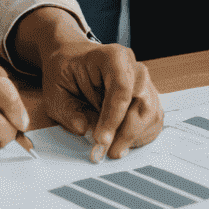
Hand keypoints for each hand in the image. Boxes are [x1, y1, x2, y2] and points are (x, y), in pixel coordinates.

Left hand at [40, 37, 162, 162]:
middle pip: (143, 100)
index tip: (101, 140)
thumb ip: (68, 111)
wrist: (73, 58)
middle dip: (127, 131)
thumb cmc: (65, 71)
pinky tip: (124, 142)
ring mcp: (142, 80)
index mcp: (111, 57)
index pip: (121, 86)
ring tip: (114, 149)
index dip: (114, 116)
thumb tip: (85, 129)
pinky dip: (142, 135)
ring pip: (152, 111)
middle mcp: (132, 66)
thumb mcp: (55, 90)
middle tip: (107, 152)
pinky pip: (153, 118)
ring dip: (136, 136)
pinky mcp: (146, 95)